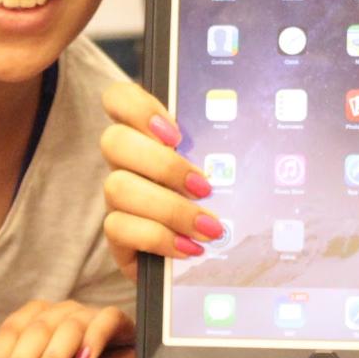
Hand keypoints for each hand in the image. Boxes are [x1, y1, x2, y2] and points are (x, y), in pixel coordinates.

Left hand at [0, 299, 134, 357]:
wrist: (110, 357)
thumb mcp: (12, 356)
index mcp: (33, 315)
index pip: (11, 330)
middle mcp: (59, 310)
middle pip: (37, 330)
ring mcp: (87, 313)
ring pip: (68, 328)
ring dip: (53, 357)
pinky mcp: (116, 320)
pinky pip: (107, 321)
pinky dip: (95, 339)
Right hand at [99, 82, 223, 280]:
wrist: (203, 259)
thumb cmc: (215, 205)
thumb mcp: (220, 172)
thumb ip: (218, 152)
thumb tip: (244, 146)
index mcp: (148, 135)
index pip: (118, 98)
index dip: (138, 108)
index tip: (176, 133)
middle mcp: (125, 162)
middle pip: (114, 141)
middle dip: (163, 164)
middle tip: (203, 185)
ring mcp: (117, 198)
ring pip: (117, 187)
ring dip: (169, 208)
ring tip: (208, 226)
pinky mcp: (116, 235)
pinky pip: (119, 228)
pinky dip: (159, 237)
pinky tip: (189, 247)